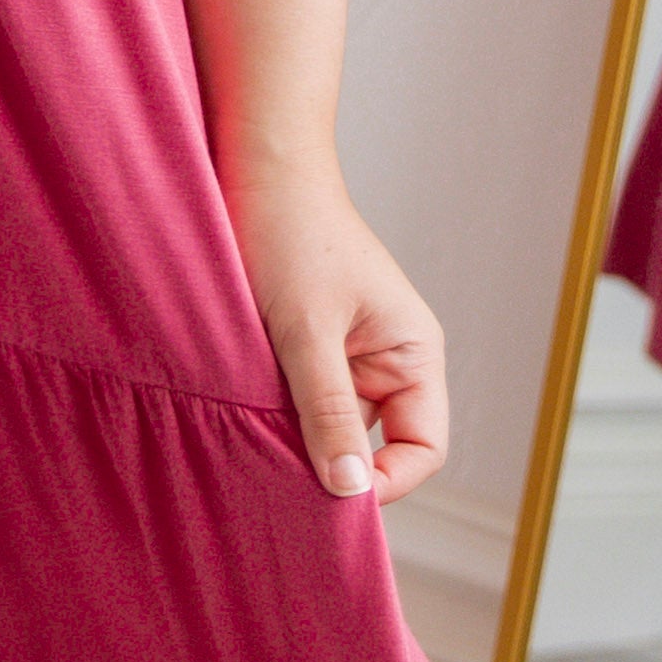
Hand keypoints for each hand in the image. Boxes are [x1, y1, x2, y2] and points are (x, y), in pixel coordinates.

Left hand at [235, 167, 448, 502]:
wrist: (254, 167)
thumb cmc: (290, 234)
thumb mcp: (306, 331)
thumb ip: (328, 411)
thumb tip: (350, 493)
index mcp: (414, 353)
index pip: (423, 448)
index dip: (384, 482)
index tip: (327, 494)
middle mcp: (388, 360)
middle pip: (373, 445)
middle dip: (330, 464)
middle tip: (277, 476)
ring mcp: (345, 355)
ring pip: (329, 427)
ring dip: (294, 436)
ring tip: (252, 431)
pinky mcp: (305, 347)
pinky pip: (298, 401)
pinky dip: (273, 412)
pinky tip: (239, 408)